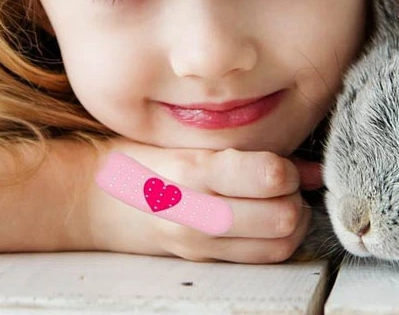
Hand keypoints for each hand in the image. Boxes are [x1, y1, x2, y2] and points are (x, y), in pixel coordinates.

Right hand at [83, 138, 323, 262]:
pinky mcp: (203, 259)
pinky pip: (261, 258)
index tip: (279, 164)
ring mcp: (200, 241)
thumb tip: (307, 168)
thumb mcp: (186, 140)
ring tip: (279, 204)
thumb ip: (246, 150)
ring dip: (291, 223)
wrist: (90, 199)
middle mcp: (198, 209)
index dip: (287, 169)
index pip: (269, 175)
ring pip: (279, 244)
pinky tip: (267, 221)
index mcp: (193, 169)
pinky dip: (278, 241)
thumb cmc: (138, 159)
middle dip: (295, 198)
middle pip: (283, 216)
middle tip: (284, 185)